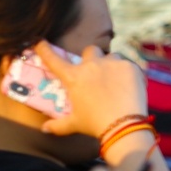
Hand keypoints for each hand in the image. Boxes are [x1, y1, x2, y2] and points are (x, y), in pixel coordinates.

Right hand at [33, 42, 148, 139]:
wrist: (123, 124)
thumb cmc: (95, 123)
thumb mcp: (75, 124)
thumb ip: (58, 125)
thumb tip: (44, 129)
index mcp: (74, 77)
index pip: (54, 60)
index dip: (45, 50)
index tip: (40, 42)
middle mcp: (92, 65)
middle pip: (90, 50)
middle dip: (91, 57)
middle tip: (96, 71)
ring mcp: (112, 63)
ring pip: (111, 56)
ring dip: (111, 64)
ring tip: (116, 80)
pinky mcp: (130, 66)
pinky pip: (128, 64)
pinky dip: (128, 73)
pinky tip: (130, 85)